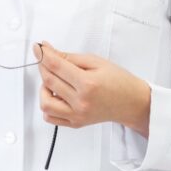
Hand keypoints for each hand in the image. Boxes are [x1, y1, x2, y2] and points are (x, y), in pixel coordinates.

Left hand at [37, 41, 151, 136]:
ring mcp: (77, 115)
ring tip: (54, 80)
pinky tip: (56, 95)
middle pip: (49, 81)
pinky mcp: (76, 123)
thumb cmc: (119, 81)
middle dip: (42, 65)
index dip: (43, 54)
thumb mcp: (96, 61)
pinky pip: (51, 117)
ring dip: (43, 88)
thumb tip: (49, 52)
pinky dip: (48, 105)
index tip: (38, 47)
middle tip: (45, 58)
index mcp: (88, 84)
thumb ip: (70, 58)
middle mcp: (81, 102)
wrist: (132, 102)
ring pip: (45, 103)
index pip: (56, 66)